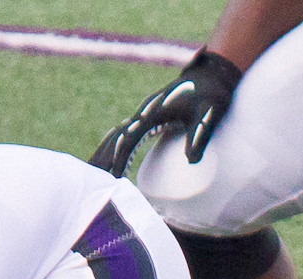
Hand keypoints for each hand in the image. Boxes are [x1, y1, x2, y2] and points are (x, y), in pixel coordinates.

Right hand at [89, 50, 242, 176]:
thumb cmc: (212, 94)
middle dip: (102, 159)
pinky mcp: (147, 118)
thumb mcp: (210, 113)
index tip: (114, 176)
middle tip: (90, 181)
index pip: (130, 138)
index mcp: (154, 113)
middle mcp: (143, 113)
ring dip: (103, 155)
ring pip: (116, 137)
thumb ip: (200, 134)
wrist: (212, 74)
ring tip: (91, 174)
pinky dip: (112, 149)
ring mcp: (143, 115)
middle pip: (116, 138)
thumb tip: (191, 160)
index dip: (121, 157)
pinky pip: (124, 136)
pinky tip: (107, 162)